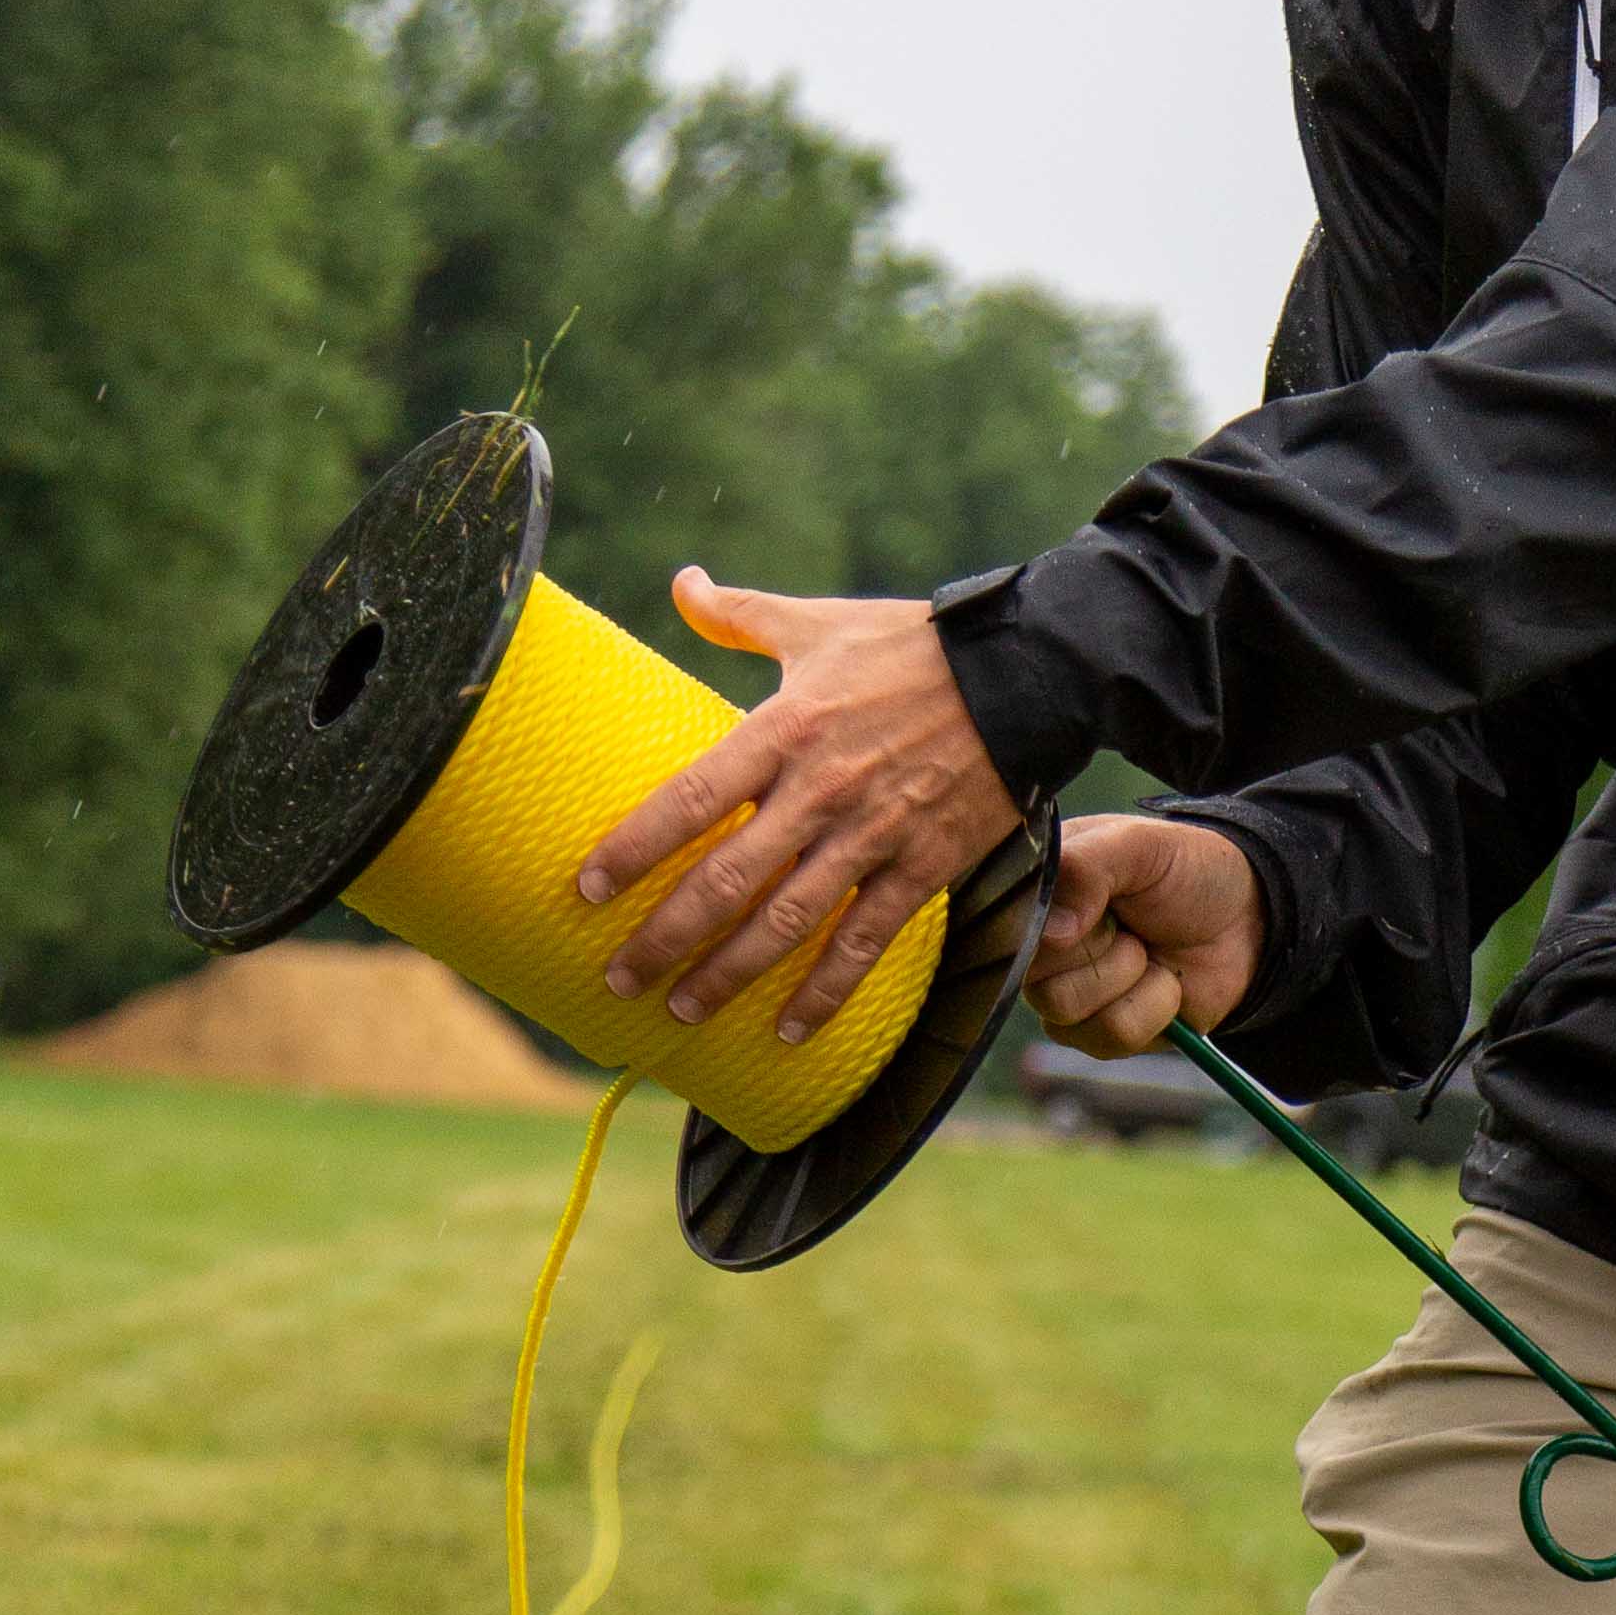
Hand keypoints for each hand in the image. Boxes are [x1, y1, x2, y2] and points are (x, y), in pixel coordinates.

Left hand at [575, 578, 1017, 1038]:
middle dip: (667, 936)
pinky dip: (827, 992)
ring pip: (787, 922)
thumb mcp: (820, 621)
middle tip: (620, 978)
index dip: (637, 847)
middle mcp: (821, 791)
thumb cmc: (915, 645)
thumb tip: (683, 581)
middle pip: (727, 879)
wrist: (1027, 673)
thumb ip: (741, 614)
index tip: (588, 887)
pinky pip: (865, 942)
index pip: (693, 799)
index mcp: (786, 727)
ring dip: (730, 974)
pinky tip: (791, 1032)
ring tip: (683, 1011)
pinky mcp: (923, 867)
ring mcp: (873, 835)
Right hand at [1027, 810, 1264, 1054]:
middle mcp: (1041, 949)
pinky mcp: (1103, 1034)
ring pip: (1066, 1013)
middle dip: (1100, 951)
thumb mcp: (1139, 846)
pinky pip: (1109, 1038)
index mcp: (1038, 894)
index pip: (1006, 928)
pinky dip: (1152, 1007)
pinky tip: (1164, 982)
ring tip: (1147, 951)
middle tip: (1131, 925)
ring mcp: (1068, 995)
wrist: (1249, 918)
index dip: (1053, 924)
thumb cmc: (1187, 871)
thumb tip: (1051, 932)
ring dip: (1128, 979)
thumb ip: (1085, 869)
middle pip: (1034, 980)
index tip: (1099, 906)